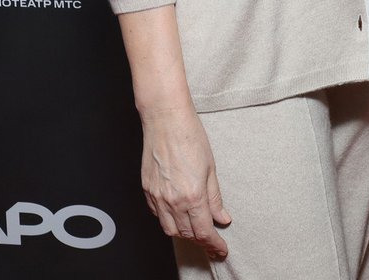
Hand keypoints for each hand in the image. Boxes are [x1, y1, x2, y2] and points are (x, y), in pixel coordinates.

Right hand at [138, 103, 231, 258]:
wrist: (165, 119)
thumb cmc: (189, 137)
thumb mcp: (210, 168)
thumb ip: (215, 198)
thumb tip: (222, 217)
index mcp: (192, 195)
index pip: (204, 232)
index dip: (214, 244)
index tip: (221, 249)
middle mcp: (172, 200)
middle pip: (186, 234)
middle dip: (200, 241)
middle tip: (212, 241)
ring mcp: (157, 196)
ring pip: (169, 229)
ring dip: (183, 234)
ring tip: (195, 229)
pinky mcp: (147, 190)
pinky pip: (157, 215)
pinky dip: (169, 220)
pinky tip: (177, 214)